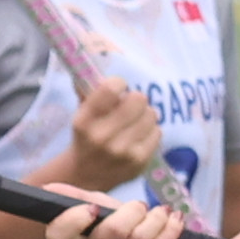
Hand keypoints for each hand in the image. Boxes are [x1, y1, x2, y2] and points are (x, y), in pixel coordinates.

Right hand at [43, 184, 182, 238]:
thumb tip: (49, 187)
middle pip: (112, 232)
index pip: (58, 235)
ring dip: (156, 218)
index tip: (94, 208)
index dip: (75, 219)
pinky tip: (174, 221)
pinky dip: (171, 229)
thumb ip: (77, 197)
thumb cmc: (120, 227)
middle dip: (133, 211)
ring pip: (139, 238)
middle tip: (141, 205)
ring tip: (163, 212)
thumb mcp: (99, 208)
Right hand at [57, 76, 165, 194]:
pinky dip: (152, 130)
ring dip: (146, 114)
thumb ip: (88, 89)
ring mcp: (123, 151)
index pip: (111, 88)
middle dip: (136, 99)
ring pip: (151, 115)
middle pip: (138, 100)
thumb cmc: (87, 136)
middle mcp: (103, 137)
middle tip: (131, 105)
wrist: (87, 175)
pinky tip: (140, 135)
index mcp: (84, 121)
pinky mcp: (140, 162)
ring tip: (136, 120)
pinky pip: (158, 132)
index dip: (119, 84)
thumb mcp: (81, 113)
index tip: (118, 89)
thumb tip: (92, 63)